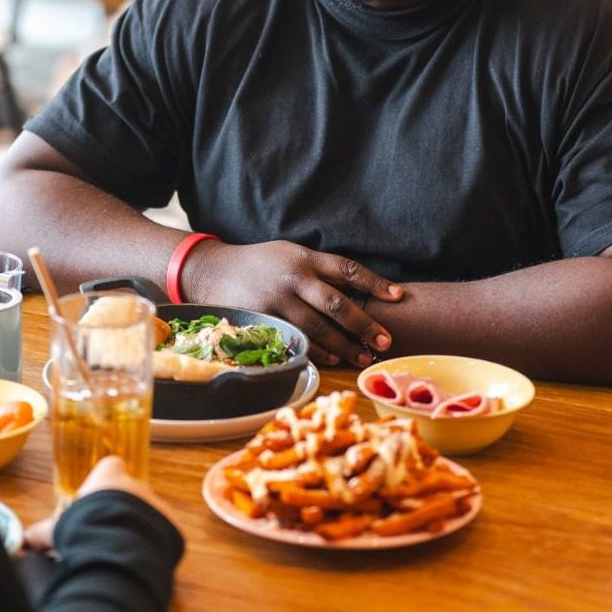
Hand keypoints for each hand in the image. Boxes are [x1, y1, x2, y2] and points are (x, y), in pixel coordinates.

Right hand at [23, 456, 177, 549]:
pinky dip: (152, 542)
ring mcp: (156, 503)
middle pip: (129, 491)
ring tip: (120, 547)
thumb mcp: (57, 529)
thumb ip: (41, 531)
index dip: (103, 483)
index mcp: (111, 475)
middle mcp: (137, 483)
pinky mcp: (171, 525)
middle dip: (119, 508)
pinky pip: (162, 531)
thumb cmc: (85, 528)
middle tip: (103, 531)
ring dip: (137, 525)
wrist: (116, 547)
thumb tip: (24, 539)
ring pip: (147, 511)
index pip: (111, 467)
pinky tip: (138, 556)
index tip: (94, 500)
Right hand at [182, 240, 402, 366]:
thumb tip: (359, 289)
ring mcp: (277, 300)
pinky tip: (333, 358)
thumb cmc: (260, 263)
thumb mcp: (290, 254)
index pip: (347, 269)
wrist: (212, 270)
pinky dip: (317, 351)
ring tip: (363, 357)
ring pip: (318, 327)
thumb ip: (320, 269)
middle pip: (337, 303)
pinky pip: (296, 340)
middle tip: (385, 341)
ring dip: (345, 345)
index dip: (375, 283)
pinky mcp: (264, 320)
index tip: (398, 296)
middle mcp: (293, 278)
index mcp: (304, 258)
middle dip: (364, 324)